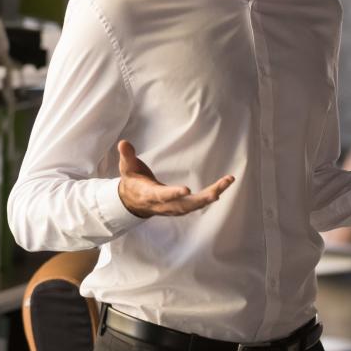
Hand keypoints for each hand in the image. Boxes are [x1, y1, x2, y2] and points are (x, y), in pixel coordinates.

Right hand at [117, 140, 234, 217]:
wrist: (132, 202)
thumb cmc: (132, 182)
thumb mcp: (127, 168)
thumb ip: (127, 156)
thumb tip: (123, 142)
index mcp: (149, 194)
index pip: (162, 195)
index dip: (173, 194)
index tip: (186, 190)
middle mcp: (163, 204)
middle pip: (184, 205)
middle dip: (202, 199)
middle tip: (218, 190)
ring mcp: (172, 208)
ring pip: (194, 206)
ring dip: (211, 195)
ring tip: (227, 181)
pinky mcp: (179, 207)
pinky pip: (197, 204)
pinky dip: (209, 197)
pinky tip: (221, 188)